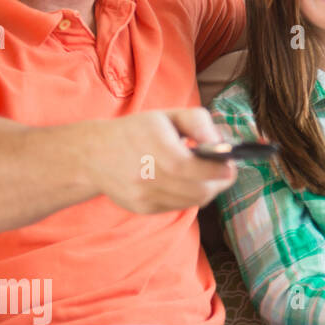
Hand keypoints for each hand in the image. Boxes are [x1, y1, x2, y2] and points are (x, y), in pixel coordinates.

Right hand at [82, 108, 237, 214]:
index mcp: (155, 149)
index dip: (219, 170)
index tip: (231, 164)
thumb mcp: (168, 116)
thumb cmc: (137, 131)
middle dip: (218, 182)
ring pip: (191, 201)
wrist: (93, 155)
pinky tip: (185, 183)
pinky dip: (188, 196)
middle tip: (225, 171)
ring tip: (207, 175)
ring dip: (205, 189)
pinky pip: (177, 206)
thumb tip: (221, 142)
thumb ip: (199, 123)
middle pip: (199, 191)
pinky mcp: (142, 208)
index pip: (195, 169)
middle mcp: (146, 176)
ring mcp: (143, 196)